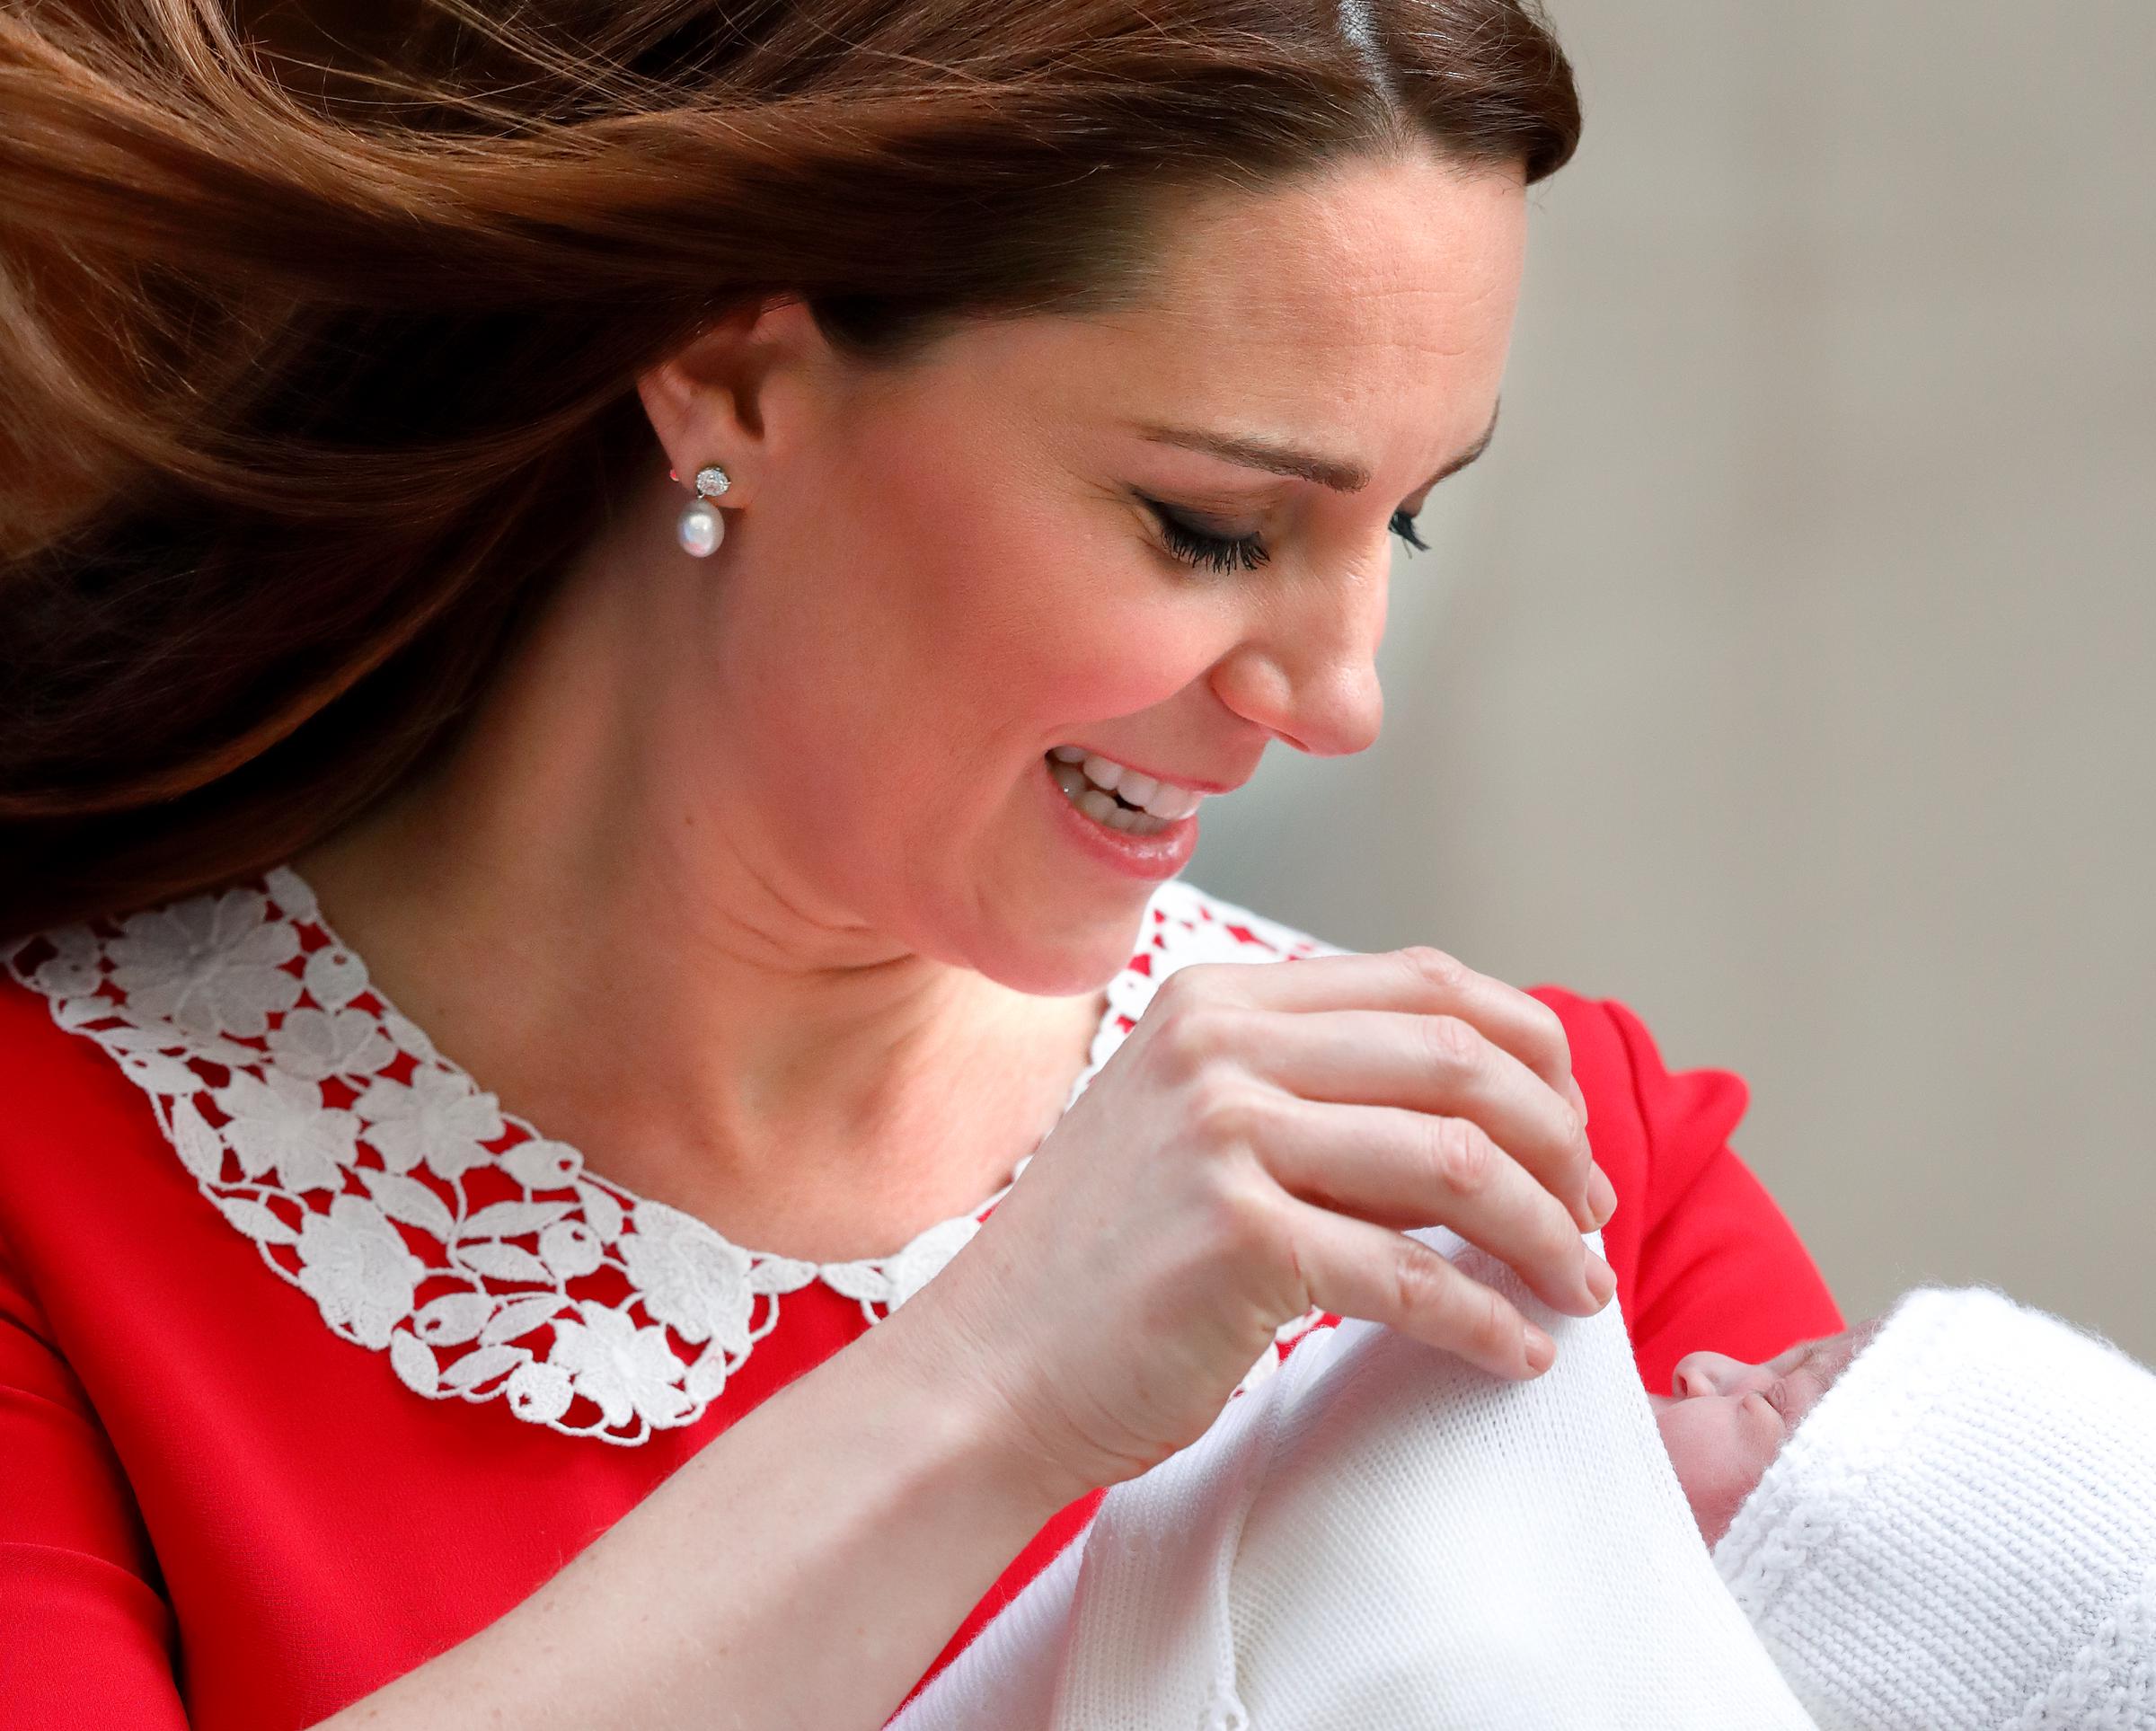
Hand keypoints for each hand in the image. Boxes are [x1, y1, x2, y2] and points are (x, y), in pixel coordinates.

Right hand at [896, 946, 1618, 1506]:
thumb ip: (1315, 1097)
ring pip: (1456, 1161)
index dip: (1532, 1052)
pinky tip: (1516, 1352)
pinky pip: (1412, 1275)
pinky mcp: (1234, 1238)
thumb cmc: (1102, 1269)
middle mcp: (1220, 1045)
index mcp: (1219, 1000)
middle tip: (1594, 1217)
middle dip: (1562, 1141)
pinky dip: (1488, 1320)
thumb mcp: (1194, 1130)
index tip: (1571, 1132)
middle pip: (1462, 1057)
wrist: (984, 1373)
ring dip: (1547, 1234)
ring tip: (1579, 1289)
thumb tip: (1490, 1120)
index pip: (1426, 983)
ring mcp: (1221, 1134)